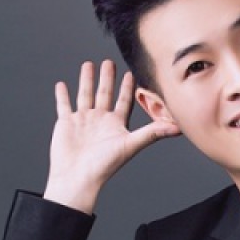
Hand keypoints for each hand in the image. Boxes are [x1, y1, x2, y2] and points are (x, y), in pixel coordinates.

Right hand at [43, 60, 179, 213]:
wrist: (78, 177)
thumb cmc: (105, 165)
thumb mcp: (131, 144)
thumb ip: (153, 133)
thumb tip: (178, 128)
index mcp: (116, 124)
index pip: (124, 101)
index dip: (128, 88)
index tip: (130, 73)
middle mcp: (100, 121)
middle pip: (105, 94)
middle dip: (107, 78)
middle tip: (109, 61)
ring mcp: (83, 121)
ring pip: (85, 95)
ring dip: (86, 80)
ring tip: (88, 64)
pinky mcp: (66, 123)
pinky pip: (64, 106)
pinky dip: (62, 96)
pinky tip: (61, 85)